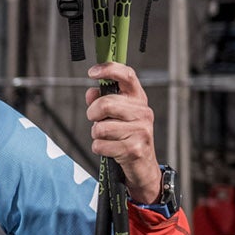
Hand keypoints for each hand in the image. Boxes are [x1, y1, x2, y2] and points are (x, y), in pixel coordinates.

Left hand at [85, 62, 161, 202]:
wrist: (142, 165)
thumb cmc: (127, 136)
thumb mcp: (117, 115)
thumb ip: (102, 100)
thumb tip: (91, 92)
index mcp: (138, 99)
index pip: (127, 75)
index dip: (109, 69)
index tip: (92, 72)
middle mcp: (143, 112)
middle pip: (106, 104)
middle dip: (93, 114)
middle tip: (96, 120)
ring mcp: (141, 131)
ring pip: (100, 128)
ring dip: (96, 134)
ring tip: (107, 137)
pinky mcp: (134, 149)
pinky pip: (100, 145)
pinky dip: (99, 148)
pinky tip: (111, 149)